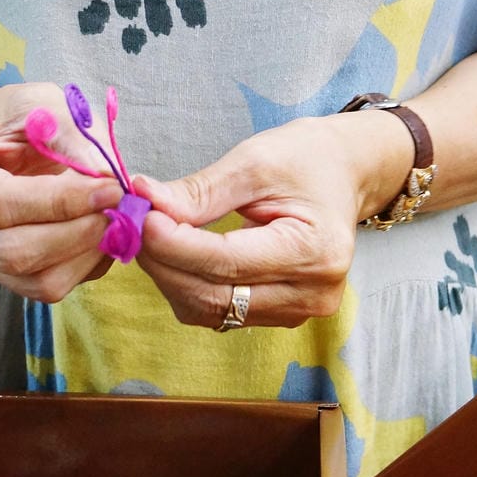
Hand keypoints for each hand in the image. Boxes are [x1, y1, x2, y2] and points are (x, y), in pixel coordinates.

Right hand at [0, 82, 123, 301]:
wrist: (8, 144)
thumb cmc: (21, 119)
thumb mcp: (41, 103)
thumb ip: (71, 133)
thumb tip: (106, 177)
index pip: (0, 202)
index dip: (61, 201)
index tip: (111, 187)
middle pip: (15, 251)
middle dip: (78, 232)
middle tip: (122, 206)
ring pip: (36, 280)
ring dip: (88, 253)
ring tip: (117, 217)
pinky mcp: (5, 278)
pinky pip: (50, 287)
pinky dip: (87, 264)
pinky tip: (104, 232)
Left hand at [133, 112, 410, 327]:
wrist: (344, 175)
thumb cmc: (307, 160)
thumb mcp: (255, 161)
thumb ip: (200, 190)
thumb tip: (143, 200)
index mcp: (315, 251)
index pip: (225, 261)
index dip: (173, 243)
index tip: (137, 215)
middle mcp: (312, 293)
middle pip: (213, 294)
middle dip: (163, 260)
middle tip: (132, 223)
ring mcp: (298, 312)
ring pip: (208, 310)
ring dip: (169, 276)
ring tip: (151, 235)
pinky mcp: (280, 316)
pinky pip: (218, 312)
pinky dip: (187, 285)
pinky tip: (174, 254)